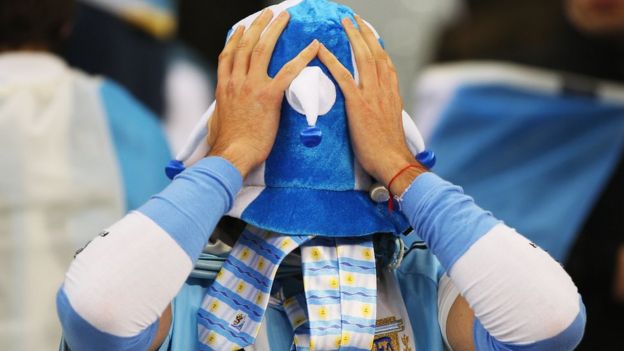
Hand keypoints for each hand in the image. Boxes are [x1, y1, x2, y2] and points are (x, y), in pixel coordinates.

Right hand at [208, 9, 319, 177]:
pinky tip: (313, 47)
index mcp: (224, 87)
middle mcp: (236, 81)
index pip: (228, 55)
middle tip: (268, 13)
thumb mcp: (216, 122)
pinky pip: (288, 71)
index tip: (242, 29)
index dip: (236, 39)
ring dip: (274, 29)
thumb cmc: (227, 145)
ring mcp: (251, 86)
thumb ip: (220, 111)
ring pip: (263, 49)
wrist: (233, 154)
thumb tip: (220, 113)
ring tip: (284, 17)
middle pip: (246, 45)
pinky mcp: (269, 96)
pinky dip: (302, 57)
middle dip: (258, 25)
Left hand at [318, 15, 424, 194]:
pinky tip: (321, 50)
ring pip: (363, 58)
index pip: (386, 63)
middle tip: (355, 20)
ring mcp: (372, 95)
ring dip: (353, 37)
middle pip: (375, 53)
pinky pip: (343, 77)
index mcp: (392, 94)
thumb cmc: (389, 149)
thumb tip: (376, 107)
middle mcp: (384, 89)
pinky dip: (331, 60)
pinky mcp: (358, 104)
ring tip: (344, 23)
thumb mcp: (391, 124)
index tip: (370, 34)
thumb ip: (384, 110)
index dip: (377, 46)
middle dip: (365, 33)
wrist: (392, 161)